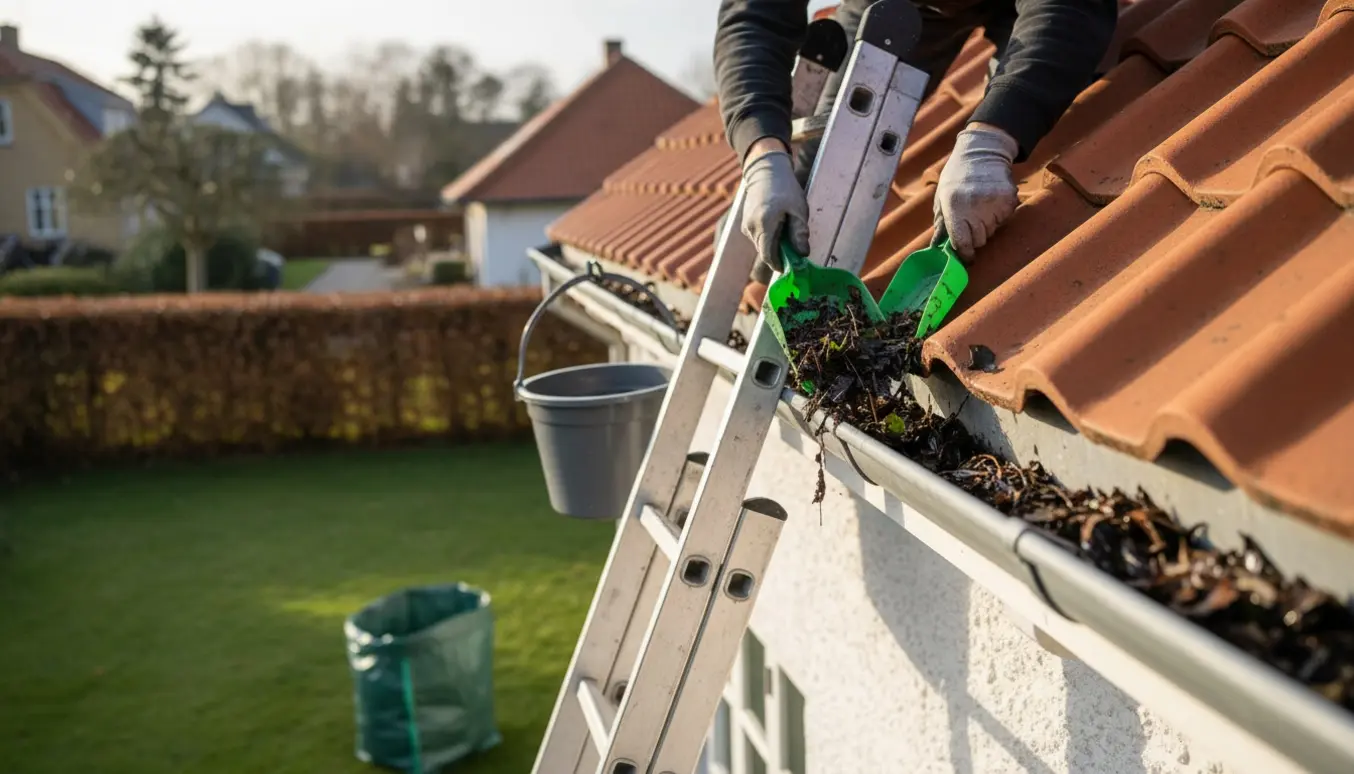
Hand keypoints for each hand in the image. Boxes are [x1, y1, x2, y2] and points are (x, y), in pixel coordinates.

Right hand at [741, 141, 809, 275]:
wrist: (765, 171)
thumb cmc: (785, 188)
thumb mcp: (798, 208)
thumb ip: (800, 232)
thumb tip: (803, 254)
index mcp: (764, 224)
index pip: (768, 256)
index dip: (779, 265)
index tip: (791, 266)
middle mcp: (751, 228)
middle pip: (765, 252)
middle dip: (779, 255)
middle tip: (794, 248)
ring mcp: (745, 226)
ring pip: (761, 246)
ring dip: (773, 245)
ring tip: (786, 231)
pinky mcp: (744, 224)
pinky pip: (757, 238)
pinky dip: (767, 238)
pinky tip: (777, 225)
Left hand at [933, 124, 1019, 259]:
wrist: (981, 152)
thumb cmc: (957, 177)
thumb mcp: (942, 197)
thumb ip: (941, 223)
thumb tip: (936, 247)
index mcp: (954, 207)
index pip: (962, 242)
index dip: (964, 253)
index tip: (966, 256)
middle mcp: (974, 206)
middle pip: (980, 240)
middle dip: (975, 237)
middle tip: (972, 223)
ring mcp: (994, 203)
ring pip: (993, 231)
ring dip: (987, 225)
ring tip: (981, 207)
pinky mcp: (1009, 199)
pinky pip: (1005, 219)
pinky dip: (999, 215)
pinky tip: (992, 202)